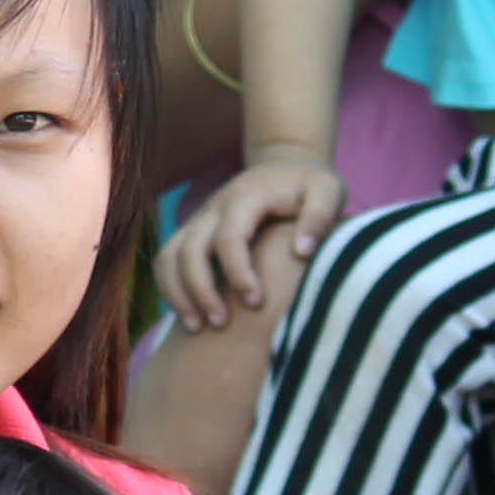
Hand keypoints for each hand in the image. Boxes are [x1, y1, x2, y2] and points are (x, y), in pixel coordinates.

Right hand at [169, 152, 347, 334]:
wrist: (284, 166)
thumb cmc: (309, 186)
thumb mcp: (328, 191)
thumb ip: (320, 217)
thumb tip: (301, 253)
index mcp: (246, 197)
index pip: (229, 237)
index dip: (238, 273)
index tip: (256, 303)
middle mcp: (215, 208)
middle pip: (190, 250)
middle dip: (201, 290)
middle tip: (221, 323)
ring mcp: (199, 219)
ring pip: (169, 256)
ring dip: (178, 293)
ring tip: (197, 328)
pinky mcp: (193, 232)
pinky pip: (166, 260)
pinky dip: (170, 288)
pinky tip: (190, 316)